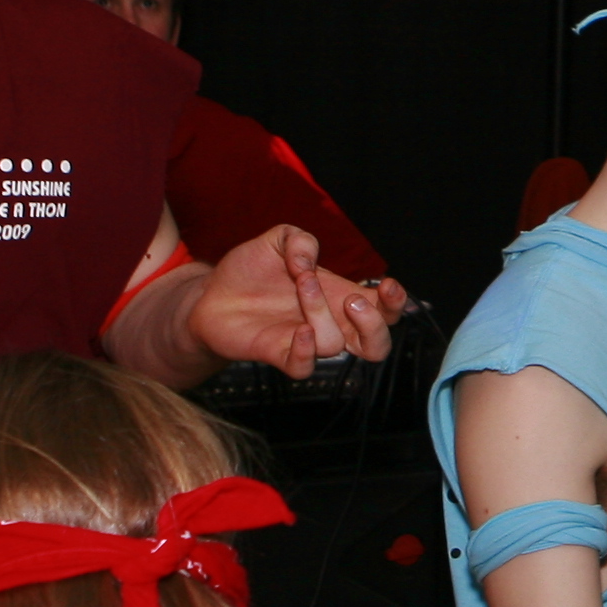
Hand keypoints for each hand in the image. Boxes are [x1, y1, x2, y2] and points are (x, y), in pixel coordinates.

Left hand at [192, 227, 398, 379]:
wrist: (210, 293)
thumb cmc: (251, 270)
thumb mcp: (279, 239)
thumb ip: (300, 240)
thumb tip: (308, 262)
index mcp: (339, 296)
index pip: (384, 311)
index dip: (396, 303)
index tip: (387, 285)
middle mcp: (329, 323)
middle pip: (377, 344)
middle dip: (373, 323)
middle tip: (350, 300)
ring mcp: (305, 341)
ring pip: (333, 345)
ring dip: (320, 310)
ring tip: (300, 284)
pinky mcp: (279, 355)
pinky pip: (303, 368)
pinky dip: (304, 351)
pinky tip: (297, 329)